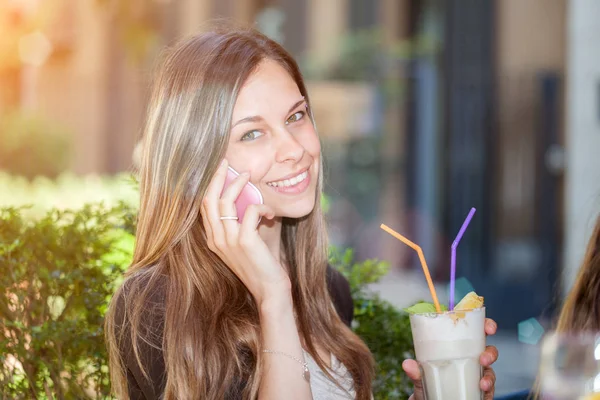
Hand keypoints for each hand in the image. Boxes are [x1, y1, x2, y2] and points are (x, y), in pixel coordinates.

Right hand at [201, 159, 289, 305]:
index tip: (219, 169)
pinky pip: (251, 211)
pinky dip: (262, 207)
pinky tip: (271, 213)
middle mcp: (216, 239)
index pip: (204, 206)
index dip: (210, 185)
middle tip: (226, 162)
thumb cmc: (262, 264)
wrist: (270, 291)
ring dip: (240, 184)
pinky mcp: (244, 241)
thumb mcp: (247, 241)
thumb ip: (243, 221)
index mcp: (213, 239)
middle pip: (208, 199)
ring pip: (226, 201)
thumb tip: (252, 197)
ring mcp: (228, 241)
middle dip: (217, 176)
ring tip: (250, 176)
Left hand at [403, 318, 498, 399]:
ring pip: (490, 371)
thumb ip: (416, 371)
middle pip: (488, 350)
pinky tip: (482, 389)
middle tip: (484, 359)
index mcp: (458, 347)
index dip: (486, 325)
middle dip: (491, 353)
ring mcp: (477, 375)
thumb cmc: (428, 382)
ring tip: (482, 383)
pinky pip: (490, 390)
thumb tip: (408, 364)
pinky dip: (488, 389)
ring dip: (490, 375)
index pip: (475, 332)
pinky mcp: (481, 392)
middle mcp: (471, 360)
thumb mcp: (421, 375)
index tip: (488, 327)